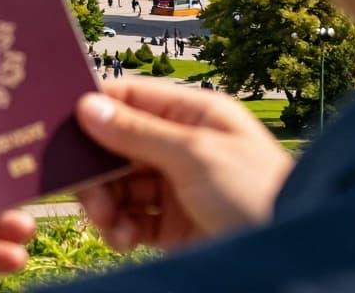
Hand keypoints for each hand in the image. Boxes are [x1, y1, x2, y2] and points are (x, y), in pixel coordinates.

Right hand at [74, 80, 293, 251]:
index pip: (130, 97)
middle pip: (116, 145)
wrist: (293, 256)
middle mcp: (182, 146)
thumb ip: (137, 131)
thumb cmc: (259, 194)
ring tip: (109, 222)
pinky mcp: (174, 225)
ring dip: (105, 202)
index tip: (62, 128)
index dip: (95, 108)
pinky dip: (119, 228)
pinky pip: (131, 219)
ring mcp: (177, 186)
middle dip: (96, 168)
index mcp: (193, 114)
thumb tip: (86, 105)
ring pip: (119, 185)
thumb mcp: (195, 156)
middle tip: (86, 192)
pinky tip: (123, 238)